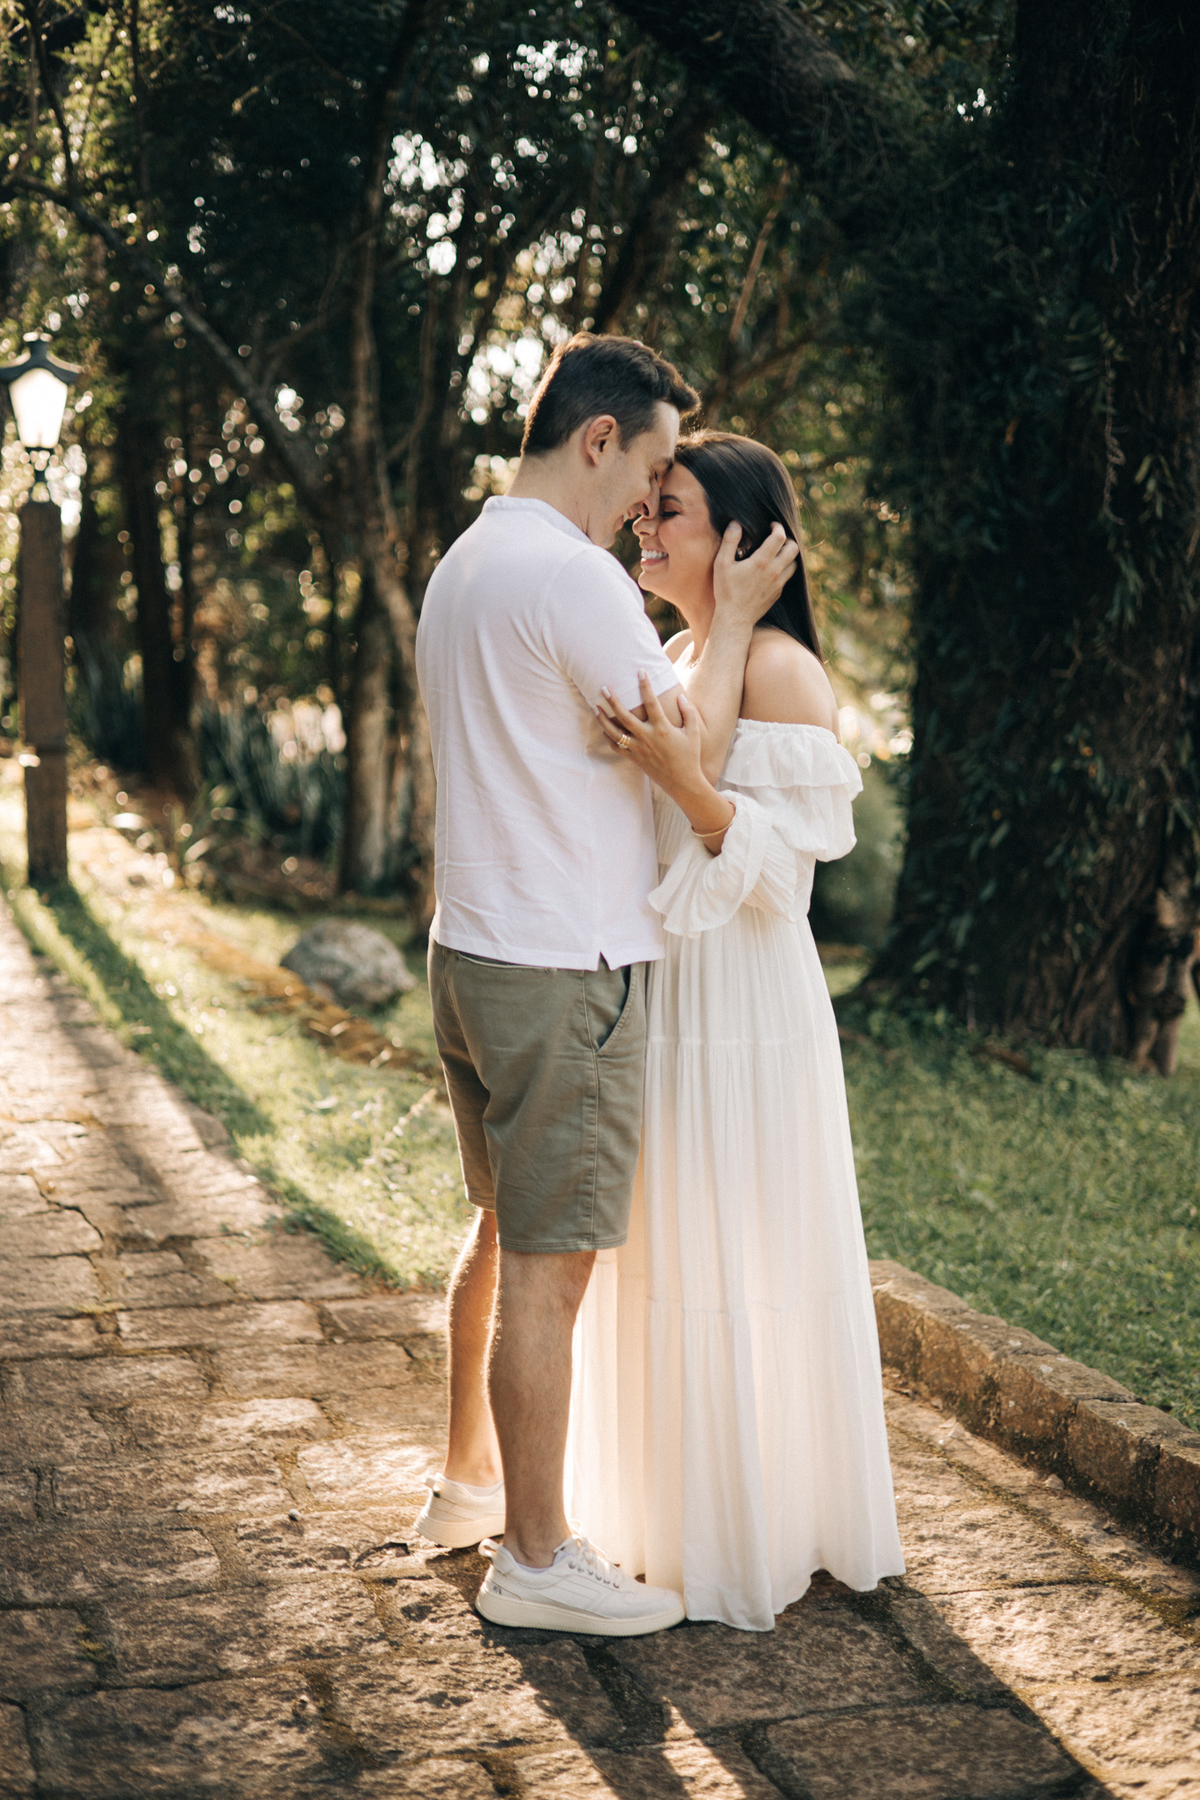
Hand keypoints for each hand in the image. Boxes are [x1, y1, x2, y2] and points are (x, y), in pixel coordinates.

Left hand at [597, 674, 733, 838]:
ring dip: (603, 719)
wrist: (682, 782)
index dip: (645, 685)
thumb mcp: (694, 732)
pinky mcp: (634, 759)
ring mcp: (638, 749)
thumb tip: (680, 697)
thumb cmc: (690, 756)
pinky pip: (616, 747)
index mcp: (662, 729)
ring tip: (595, 707)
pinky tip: (604, 728)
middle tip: (604, 687)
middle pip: (624, 716)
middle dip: (612, 700)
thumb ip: (688, 712)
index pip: (651, 702)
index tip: (640, 671)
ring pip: (614, 732)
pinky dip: (608, 737)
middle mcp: (647, 738)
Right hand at [712, 521, 799, 626]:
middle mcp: (774, 571)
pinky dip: (784, 568)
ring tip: (778, 552)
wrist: (735, 619)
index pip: (779, 537)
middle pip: (793, 548)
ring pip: (795, 563)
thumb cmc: (726, 591)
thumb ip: (729, 541)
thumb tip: (736, 523)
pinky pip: (788, 576)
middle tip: (776, 538)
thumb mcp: (722, 564)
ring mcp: (778, 584)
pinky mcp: (778, 593)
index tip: (771, 525)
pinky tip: (773, 568)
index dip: (777, 527)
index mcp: (761, 562)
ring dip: (789, 554)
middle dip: (787, 539)